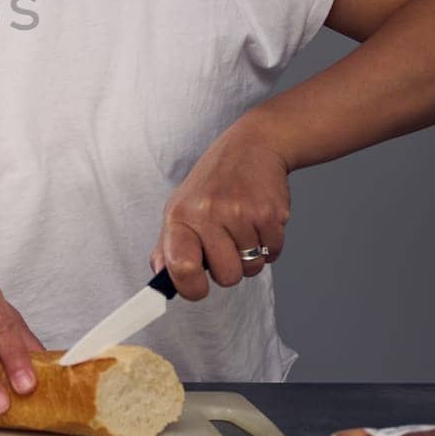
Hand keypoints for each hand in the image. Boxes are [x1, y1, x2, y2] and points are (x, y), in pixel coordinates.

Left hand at [149, 119, 291, 301]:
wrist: (251, 147)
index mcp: (180, 217)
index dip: (191, 287)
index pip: (180, 267)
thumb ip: (169, 247)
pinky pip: (273, 253)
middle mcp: (207, 214)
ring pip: (252, 268)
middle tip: (227, 243)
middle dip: (231, 268)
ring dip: (251, 255)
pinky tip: (259, 220)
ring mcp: (240, 213)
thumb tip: (161, 279)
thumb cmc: (213, 183)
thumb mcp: (180, 208)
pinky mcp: (269, 213)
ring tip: (243, 226)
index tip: (197, 287)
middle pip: (227, 277)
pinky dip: (269, 244)